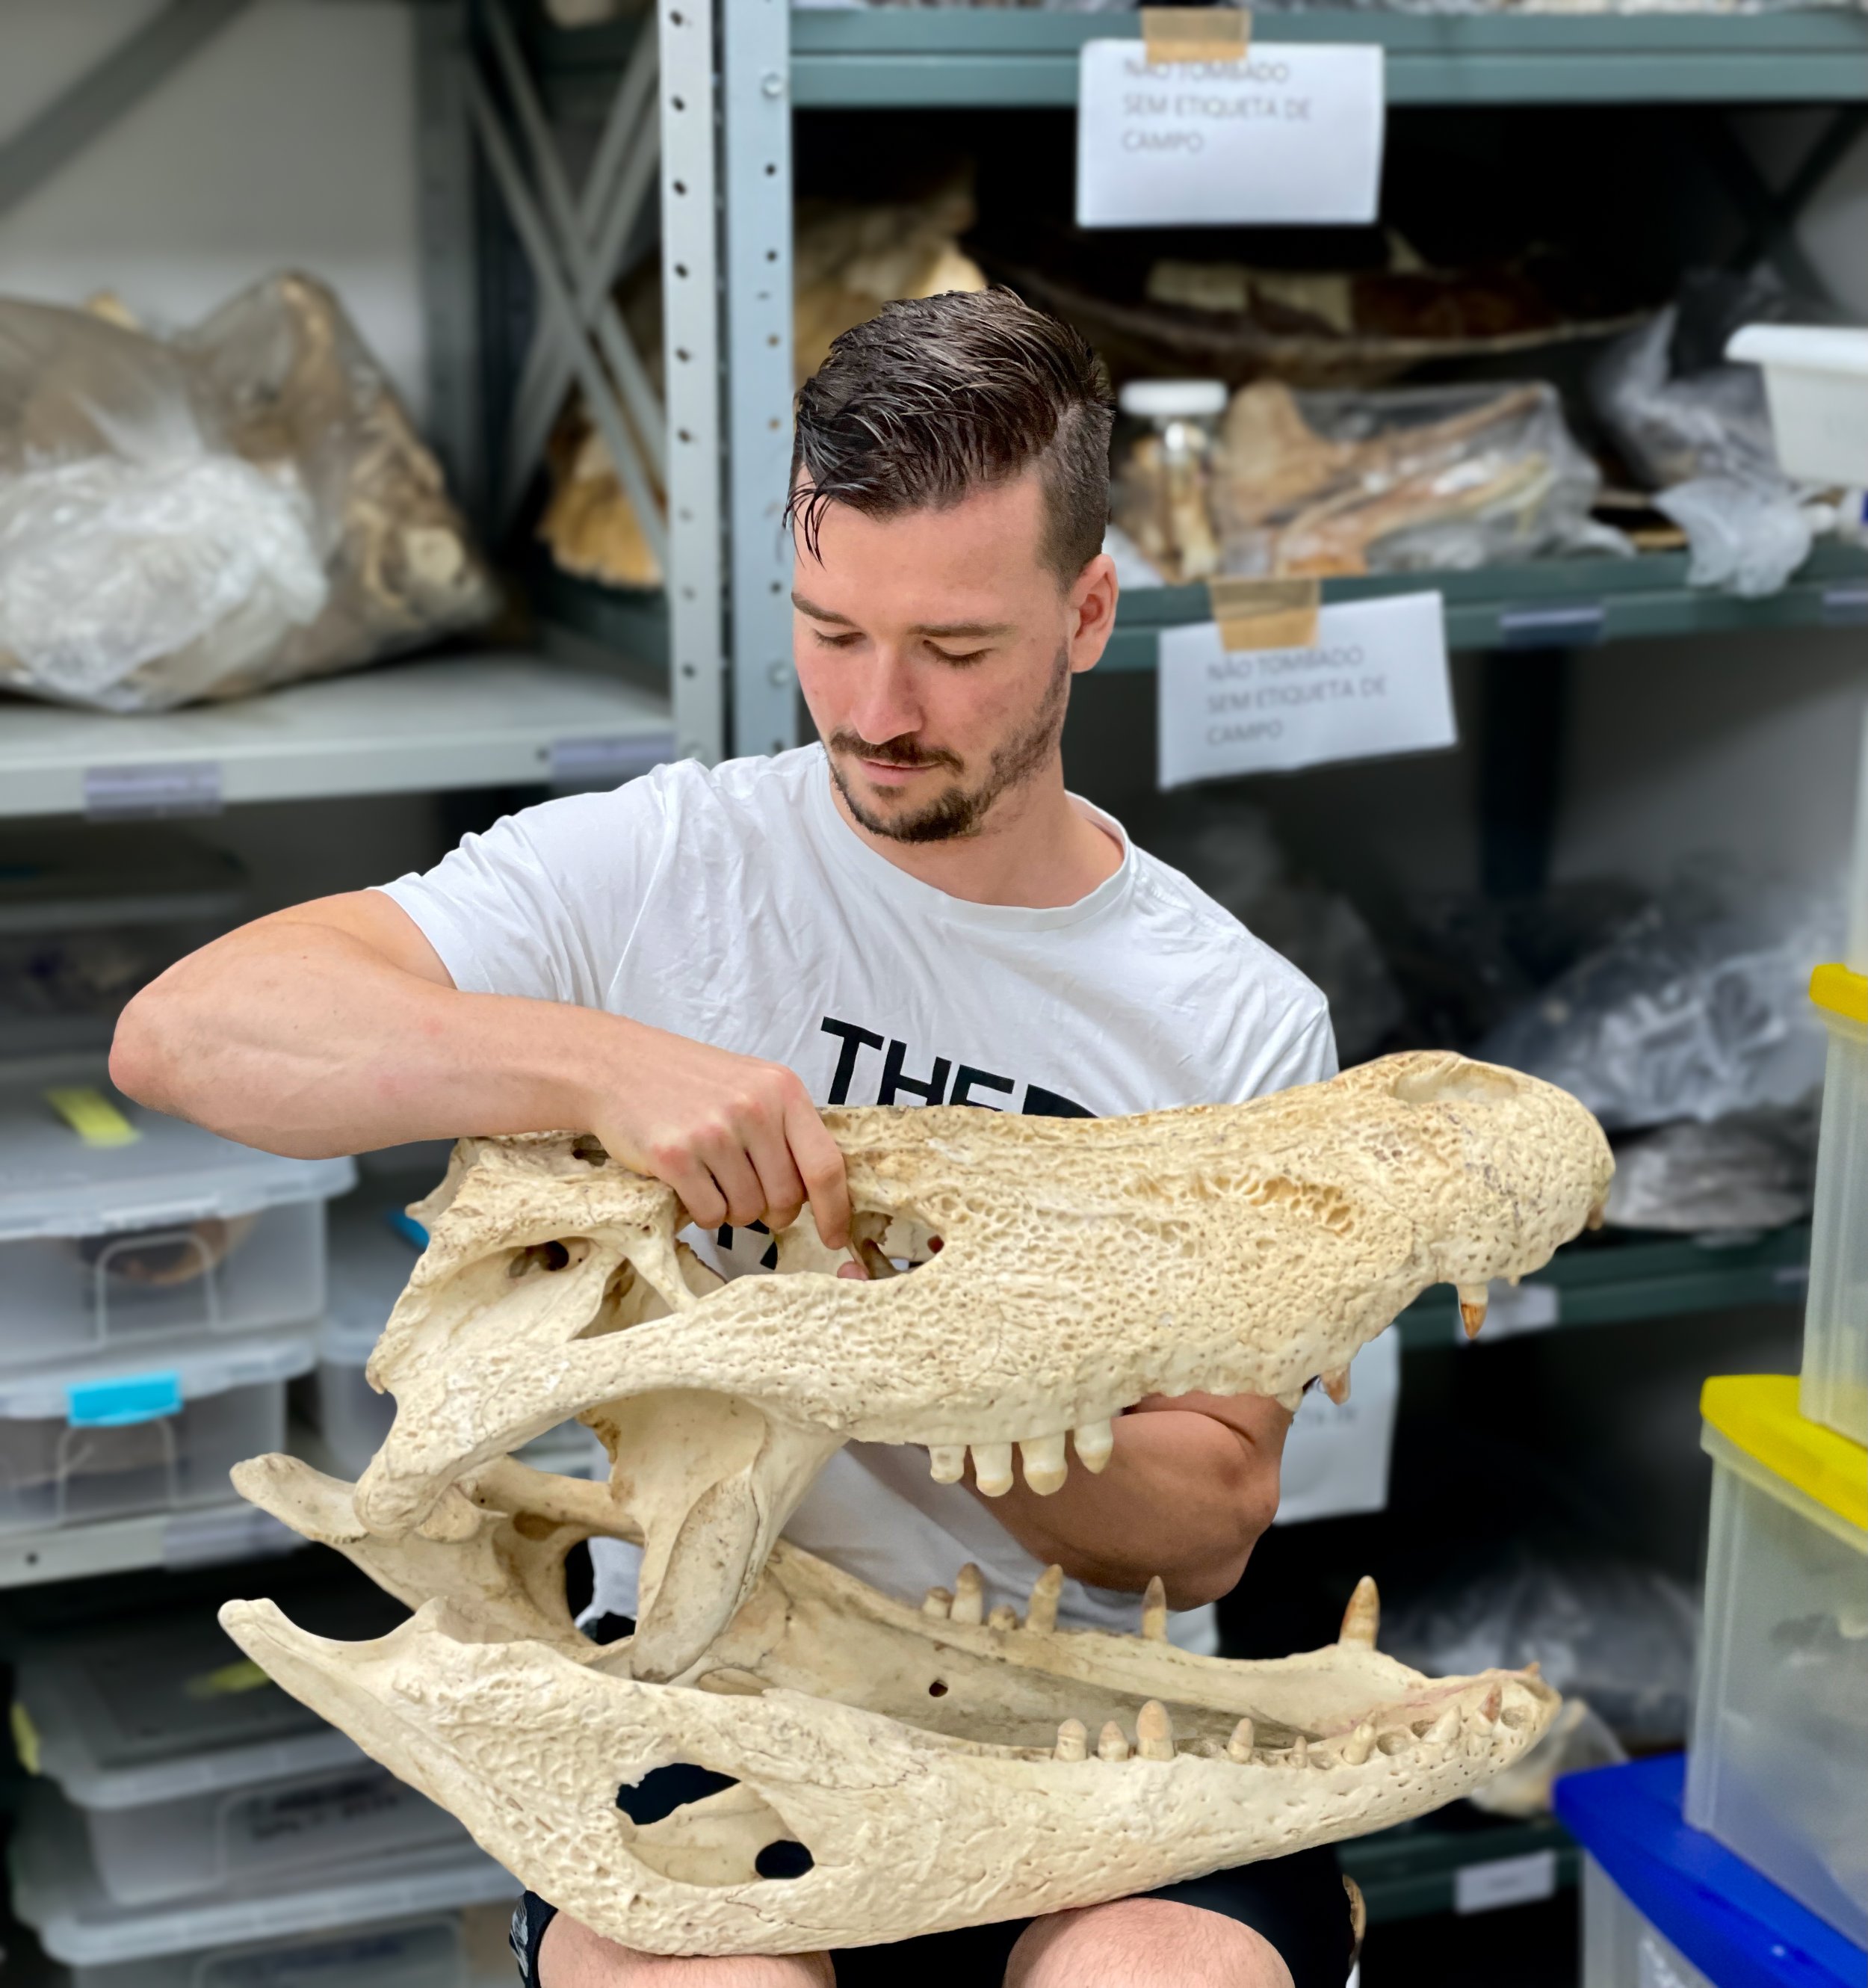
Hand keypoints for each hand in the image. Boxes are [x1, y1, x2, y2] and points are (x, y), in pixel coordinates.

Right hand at [589, 1021, 851, 1247]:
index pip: (825, 1164)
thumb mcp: (753, 1085)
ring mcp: (713, 1133)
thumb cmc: (690, 1081)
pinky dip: (704, 1213)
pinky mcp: (674, 1157)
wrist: (618, 1065)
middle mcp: (753, 1109)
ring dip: (734, 1211)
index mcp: (783, 1090)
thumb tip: (823, 1191)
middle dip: (774, 1212)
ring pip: (747, 1211)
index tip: (835, 1235)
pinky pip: (710, 1215)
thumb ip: (787, 1128)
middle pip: (786, 1197)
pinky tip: (690, 1185)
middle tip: (752, 1198)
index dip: (835, 1209)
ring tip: (713, 1179)